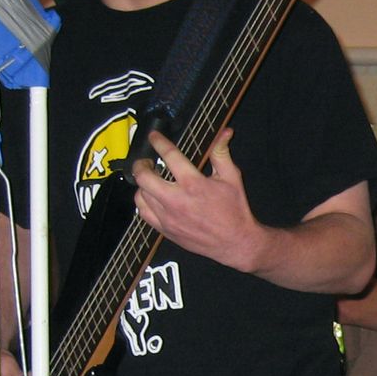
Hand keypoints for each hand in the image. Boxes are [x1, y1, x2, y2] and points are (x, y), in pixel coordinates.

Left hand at [131, 127, 264, 271]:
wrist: (235, 242)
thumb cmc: (235, 210)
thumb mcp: (232, 178)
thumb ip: (222, 153)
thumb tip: (224, 133)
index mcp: (193, 184)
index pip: (169, 155)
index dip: (159, 142)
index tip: (154, 137)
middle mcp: (176, 200)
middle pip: (144, 176)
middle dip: (141, 164)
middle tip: (146, 161)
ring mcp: (168, 217)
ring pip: (141, 195)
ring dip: (142, 184)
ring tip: (149, 179)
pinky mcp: (165, 230)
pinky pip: (143, 213)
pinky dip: (143, 202)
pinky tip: (150, 197)